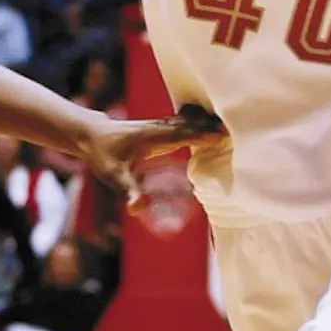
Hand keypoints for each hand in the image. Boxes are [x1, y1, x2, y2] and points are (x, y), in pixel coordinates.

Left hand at [78, 104, 225, 210]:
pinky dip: (200, 125)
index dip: (202, 134)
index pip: (183, 134)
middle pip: (192, 125)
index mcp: (153, 135)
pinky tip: (212, 125)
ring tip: (232, 127)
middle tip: (239, 131)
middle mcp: (160, 127)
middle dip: (213, 127)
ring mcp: (161, 126)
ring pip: (190, 122)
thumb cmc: (102, 155)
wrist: (91, 134)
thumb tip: (136, 208)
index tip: (222, 136)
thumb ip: (128, 191)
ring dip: (209, 123)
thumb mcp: (113, 176)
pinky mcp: (161, 129)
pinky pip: (186, 125)